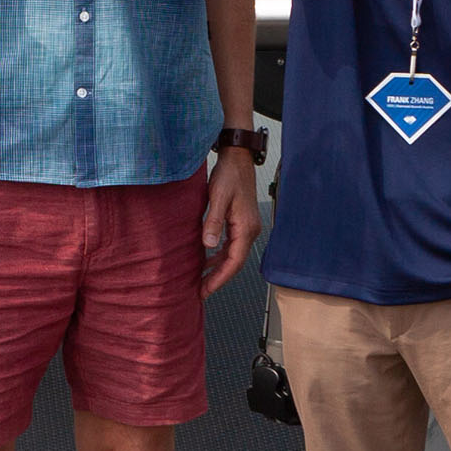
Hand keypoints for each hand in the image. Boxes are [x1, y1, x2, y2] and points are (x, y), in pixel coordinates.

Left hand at [199, 150, 259, 291]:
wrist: (237, 158)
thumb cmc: (228, 175)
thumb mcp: (217, 198)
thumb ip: (213, 222)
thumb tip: (208, 246)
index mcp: (245, 228)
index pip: (234, 262)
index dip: (220, 279)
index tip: (205, 290)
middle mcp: (250, 231)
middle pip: (234, 263)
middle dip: (218, 279)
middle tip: (200, 292)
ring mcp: (247, 227)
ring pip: (233, 255)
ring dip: (218, 268)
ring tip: (201, 281)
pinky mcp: (241, 222)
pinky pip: (231, 245)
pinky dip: (219, 256)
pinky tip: (206, 260)